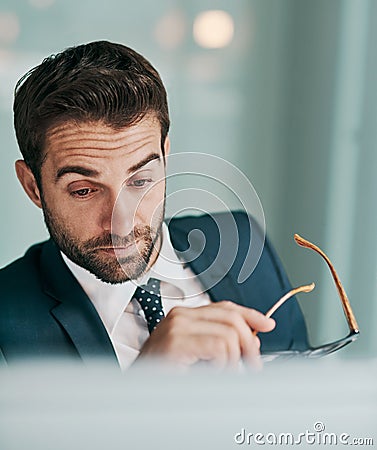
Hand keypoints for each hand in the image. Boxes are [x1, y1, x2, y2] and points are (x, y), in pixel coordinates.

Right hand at [136, 301, 274, 369]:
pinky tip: (210, 373)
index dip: (250, 314)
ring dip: (233, 361)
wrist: (135, 390)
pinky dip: (222, 365)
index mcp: (185, 315)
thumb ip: (222, 342)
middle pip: (232, 318)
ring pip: (229, 334)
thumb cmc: (163, 375)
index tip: (267, 324)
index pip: (225, 307)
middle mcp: (181, 315)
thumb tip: (253, 340)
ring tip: (220, 375)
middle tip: (252, 365)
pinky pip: (219, 347)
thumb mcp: (199, 355)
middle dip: (249, 343)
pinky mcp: (176, 341)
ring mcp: (177, 326)